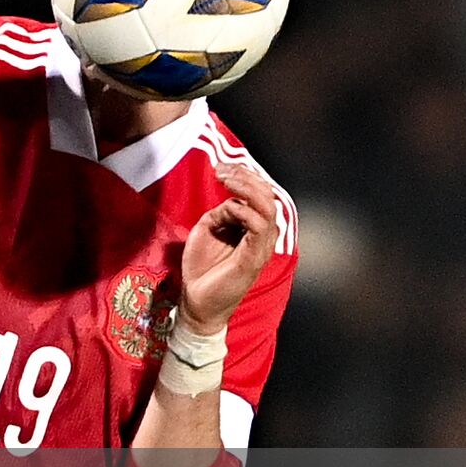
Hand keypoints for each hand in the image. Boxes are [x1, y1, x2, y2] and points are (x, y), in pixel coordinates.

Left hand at [179, 165, 278, 334]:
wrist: (197, 300)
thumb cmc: (202, 267)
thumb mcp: (207, 230)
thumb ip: (221, 213)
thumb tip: (231, 202)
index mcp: (252, 227)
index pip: (260, 194)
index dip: (245, 175)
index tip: (222, 166)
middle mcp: (262, 235)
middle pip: (268, 196)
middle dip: (246, 177)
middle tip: (223, 169)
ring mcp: (261, 247)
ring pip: (268, 208)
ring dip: (248, 189)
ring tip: (226, 180)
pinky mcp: (254, 259)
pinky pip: (260, 229)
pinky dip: (246, 213)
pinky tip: (230, 207)